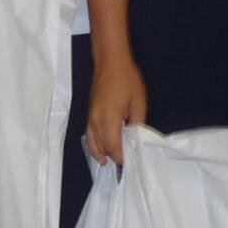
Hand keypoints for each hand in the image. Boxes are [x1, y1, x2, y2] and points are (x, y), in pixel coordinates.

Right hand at [85, 53, 148, 167]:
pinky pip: (89, 134)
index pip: (113, 145)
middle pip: (103, 146)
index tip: (129, 164)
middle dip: (112, 157)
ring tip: (109, 163)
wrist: (110, 61)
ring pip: (93, 142)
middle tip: (124, 165)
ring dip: (101, 153)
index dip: (120, 157)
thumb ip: (137, 123)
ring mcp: (91, 116)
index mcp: (110, 118)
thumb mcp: (138, 102)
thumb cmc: (127, 79)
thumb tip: (135, 139)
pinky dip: (93, 145)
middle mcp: (96, 120)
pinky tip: (99, 151)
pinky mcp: (89, 113)